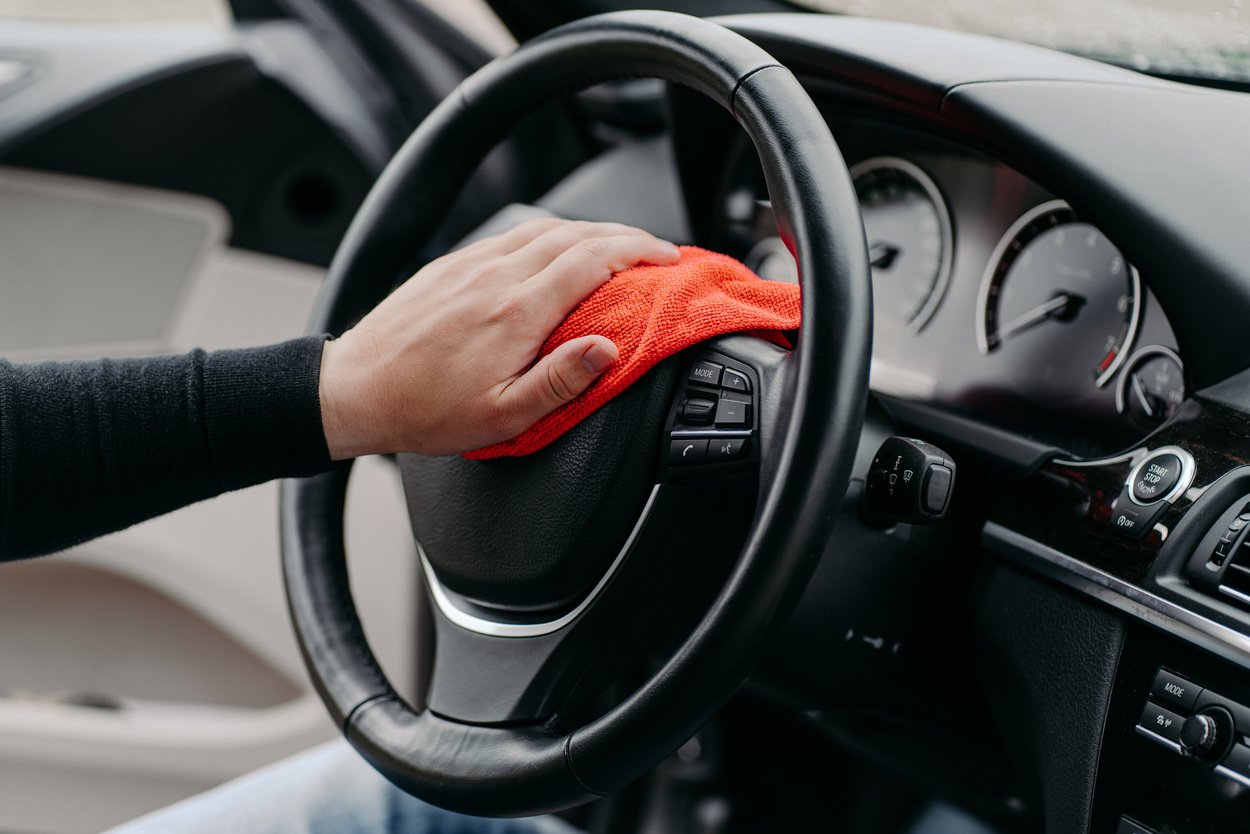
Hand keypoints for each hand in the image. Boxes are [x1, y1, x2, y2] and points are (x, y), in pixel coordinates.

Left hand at [317, 218, 680, 458]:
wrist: (355, 389)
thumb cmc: (426, 410)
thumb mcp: (503, 416)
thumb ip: (561, 381)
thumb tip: (606, 350)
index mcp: (517, 311)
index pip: (593, 260)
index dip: (638, 252)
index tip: (666, 258)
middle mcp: (496, 276)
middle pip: (576, 234)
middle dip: (625, 234)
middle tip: (655, 248)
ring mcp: (471, 265)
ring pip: (544, 228)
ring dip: (589, 229)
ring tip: (617, 244)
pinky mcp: (451, 265)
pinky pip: (512, 234)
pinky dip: (550, 233)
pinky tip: (557, 248)